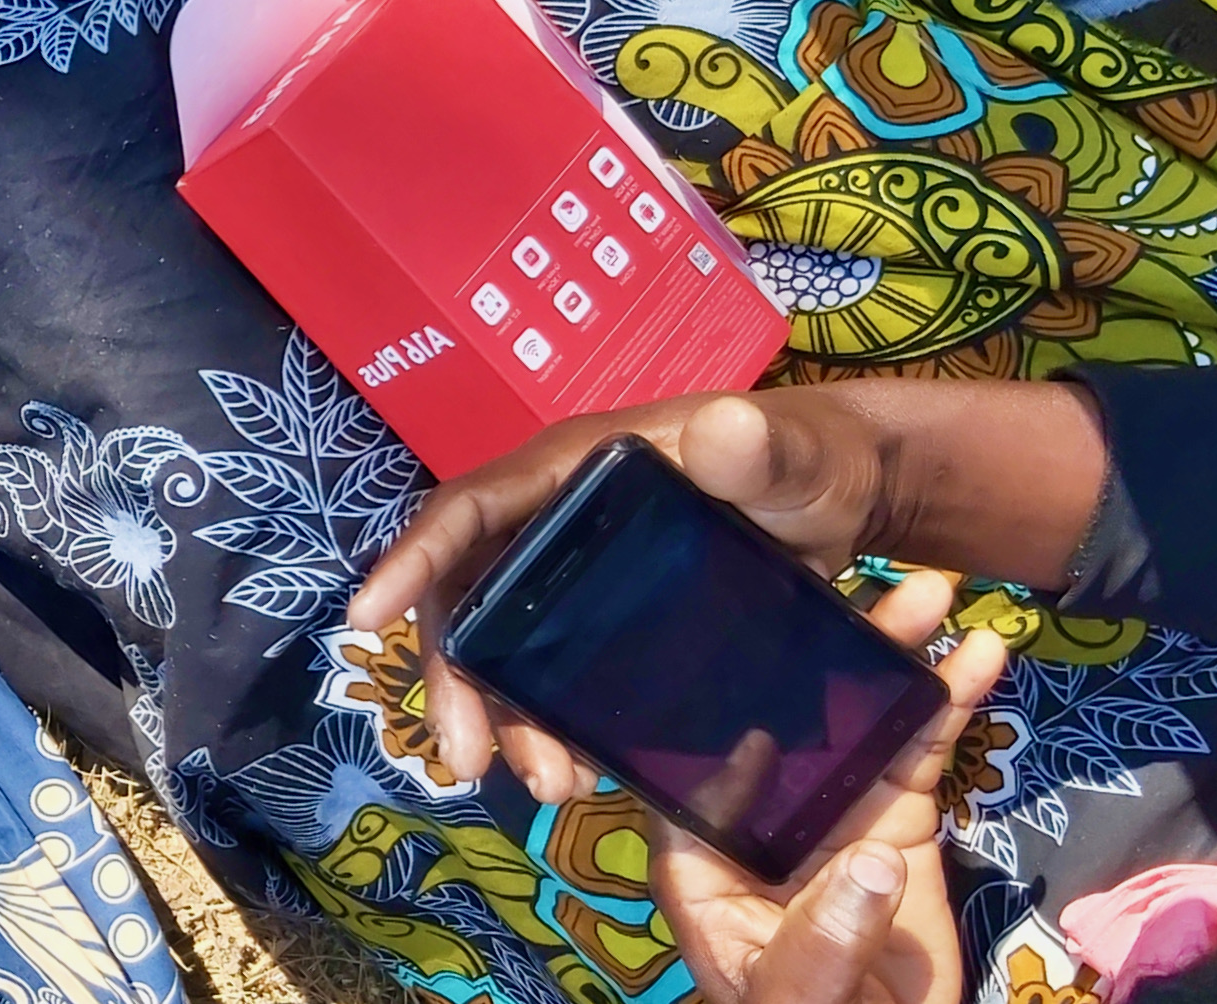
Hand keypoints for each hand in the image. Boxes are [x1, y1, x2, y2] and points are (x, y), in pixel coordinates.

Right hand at [348, 380, 1100, 801]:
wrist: (850, 499)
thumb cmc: (813, 461)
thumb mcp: (792, 455)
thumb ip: (761, 448)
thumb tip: (717, 428)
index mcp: (576, 471)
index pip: (472, 509)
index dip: (413, 558)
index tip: (365, 616)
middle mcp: (554, 524)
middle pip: (471, 598)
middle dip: (458, 680)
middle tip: (473, 761)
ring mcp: (574, 578)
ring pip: (505, 650)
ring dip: (504, 719)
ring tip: (548, 787)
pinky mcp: (603, 625)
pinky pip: (548, 676)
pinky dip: (546, 726)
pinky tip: (575, 775)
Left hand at [654, 571, 1008, 1003]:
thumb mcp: (793, 999)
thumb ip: (820, 941)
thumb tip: (872, 864)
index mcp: (702, 853)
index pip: (692, 759)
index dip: (716, 691)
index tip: (750, 621)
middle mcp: (762, 815)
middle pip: (784, 717)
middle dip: (821, 649)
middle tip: (864, 585)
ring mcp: (833, 813)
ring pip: (857, 720)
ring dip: (893, 658)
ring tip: (933, 594)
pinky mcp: (897, 823)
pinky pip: (920, 751)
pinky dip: (948, 702)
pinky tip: (980, 652)